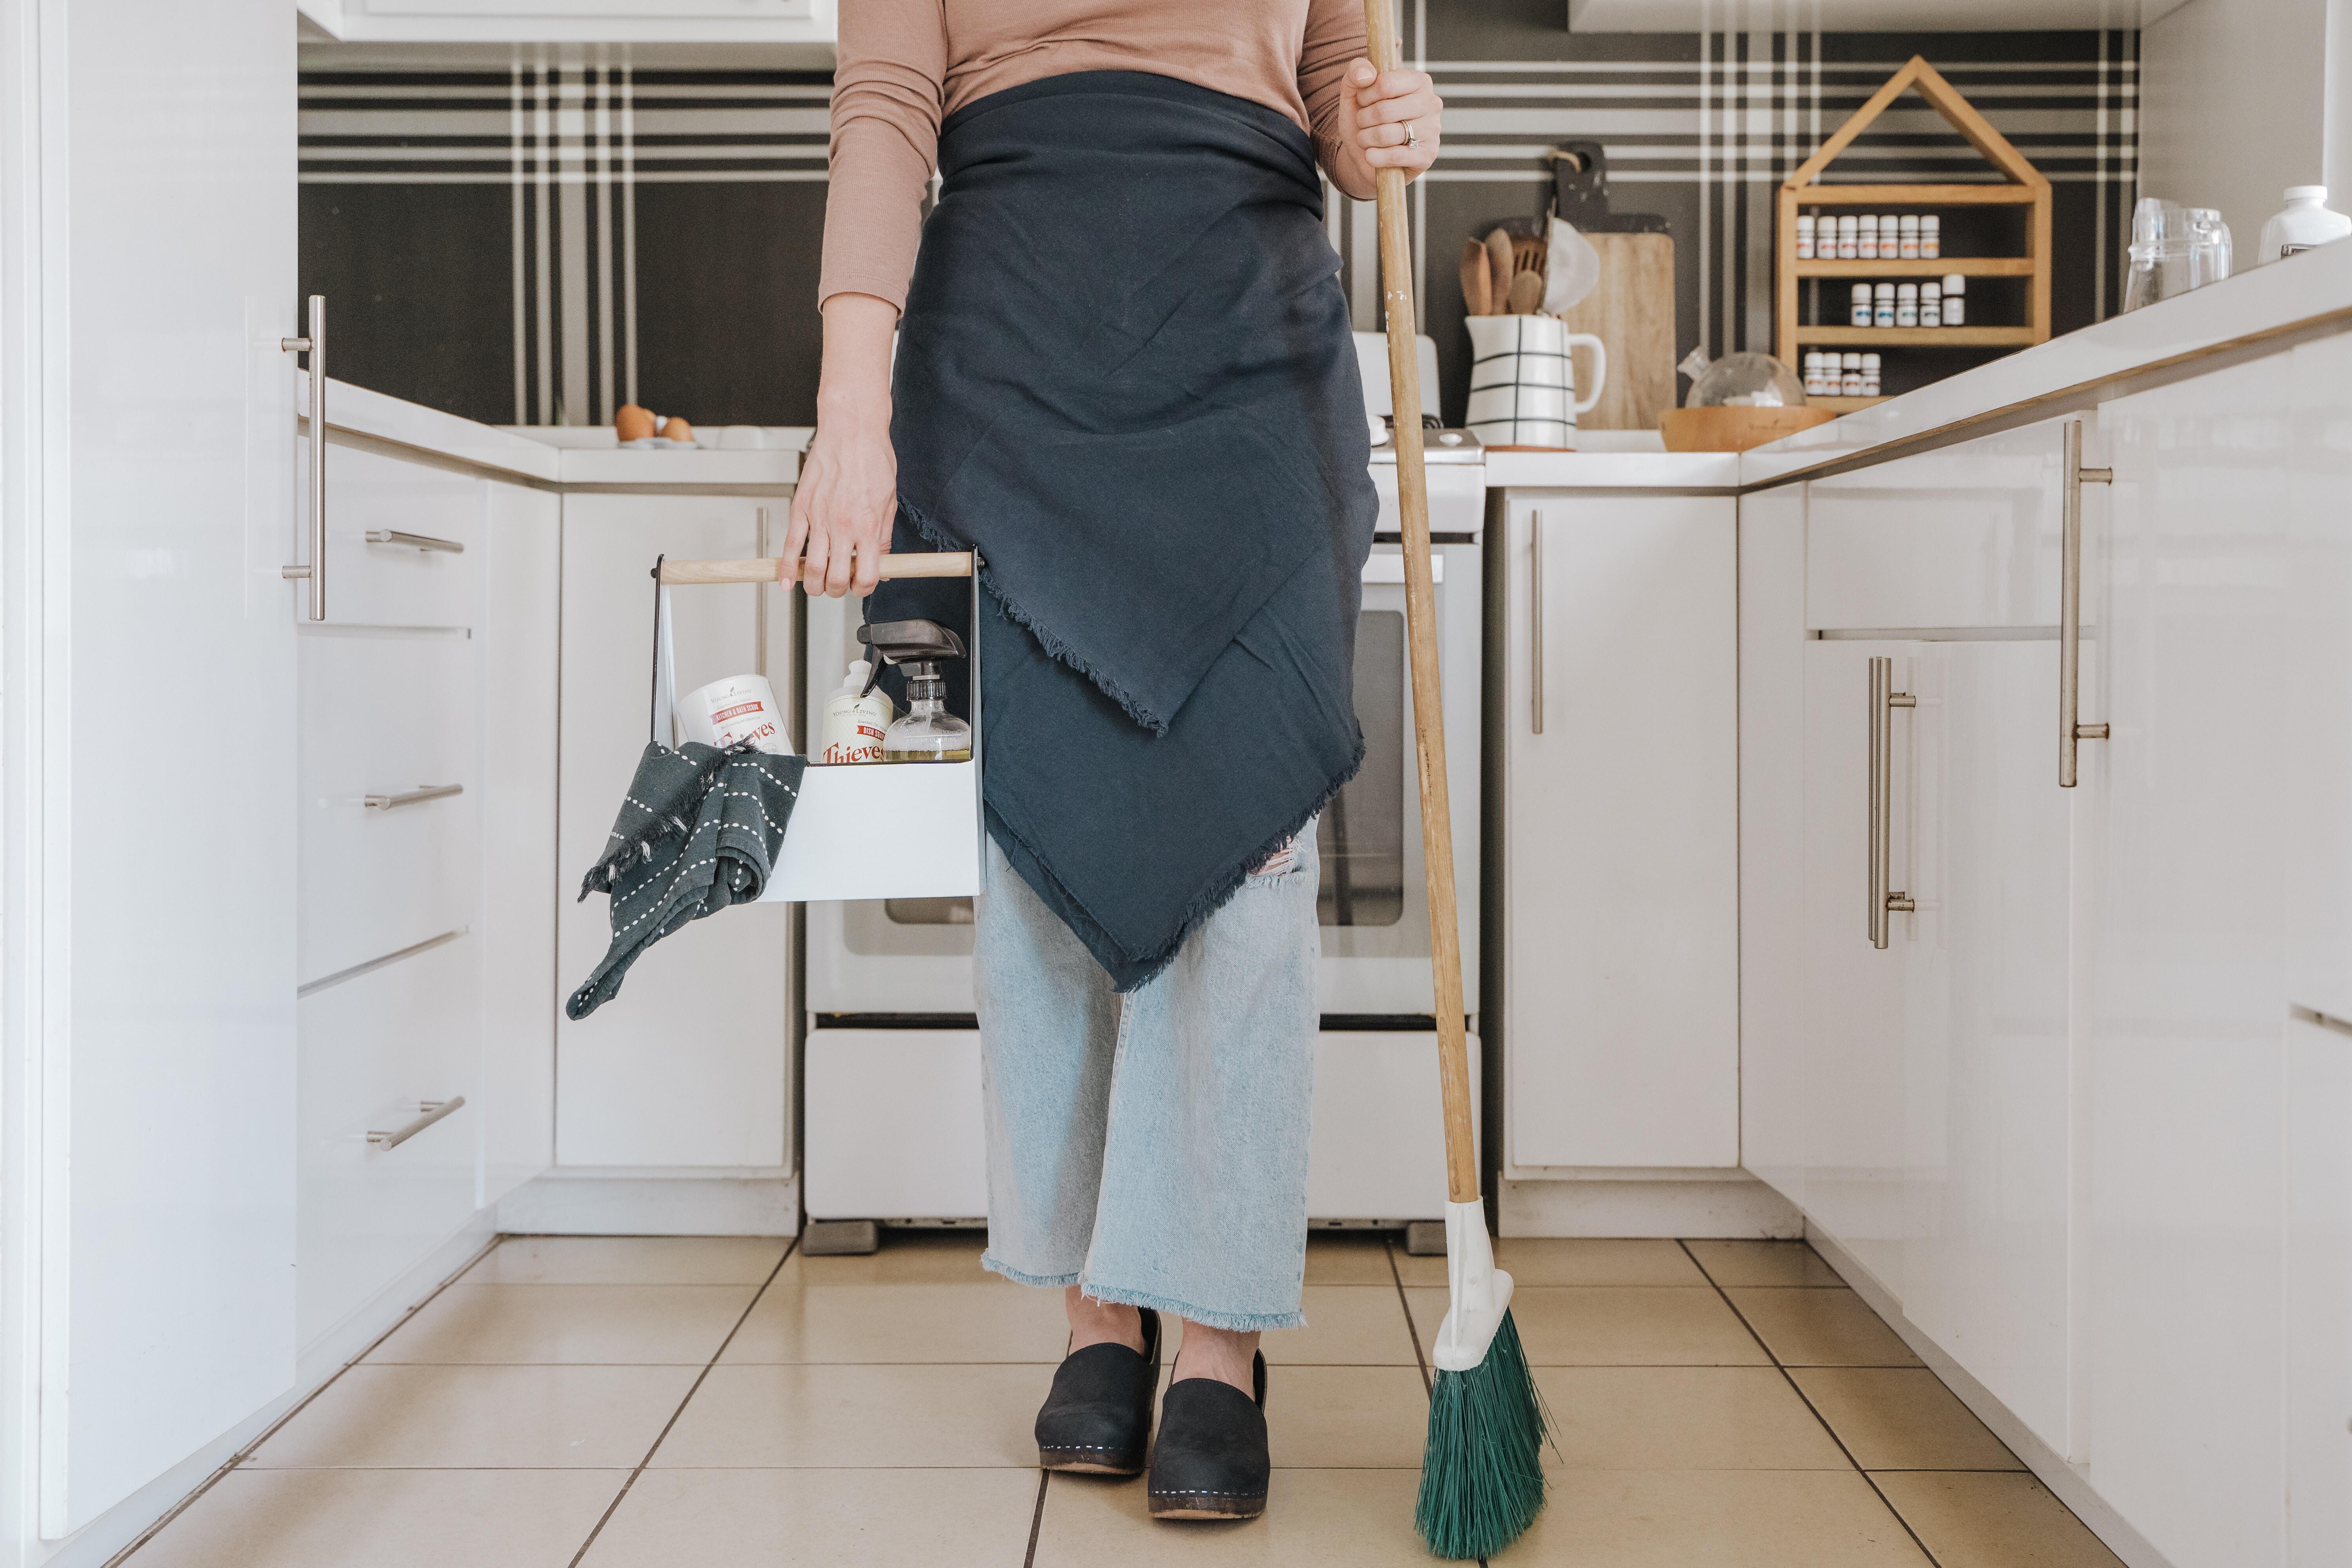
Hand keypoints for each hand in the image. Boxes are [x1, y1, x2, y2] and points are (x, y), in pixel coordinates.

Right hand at [785, 293, 898, 597]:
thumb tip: (884, 562)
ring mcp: (819, 520)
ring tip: (818, 584)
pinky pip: (789, 546)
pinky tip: (786, 582)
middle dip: (839, 591)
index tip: (863, 585)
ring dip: (814, 585)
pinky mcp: (801, 509)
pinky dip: (785, 568)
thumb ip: (884, 536)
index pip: (867, 576)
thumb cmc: (872, 460)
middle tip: (840, 586)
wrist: (851, 431)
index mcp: (868, 527)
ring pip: (812, 569)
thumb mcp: (890, 501)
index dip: (865, 588)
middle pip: (836, 580)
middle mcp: (843, 527)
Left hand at [1332, 59, 1440, 192]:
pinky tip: (1372, 155)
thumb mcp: (1354, 91)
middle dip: (1363, 119)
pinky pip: (1393, 156)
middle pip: (1383, 111)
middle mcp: (1431, 103)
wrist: (1367, 154)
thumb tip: (1367, 74)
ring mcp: (1432, 130)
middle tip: (1364, 123)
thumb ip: (1356, 71)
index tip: (1363, 101)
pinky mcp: (1427, 155)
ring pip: (1385, 135)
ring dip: (1365, 139)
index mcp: (1418, 81)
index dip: (1364, 96)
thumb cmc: (1366, 119)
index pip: (1384, 84)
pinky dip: (1374, 157)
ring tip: (1367, 139)